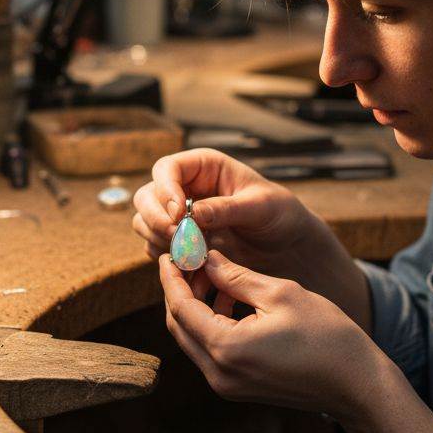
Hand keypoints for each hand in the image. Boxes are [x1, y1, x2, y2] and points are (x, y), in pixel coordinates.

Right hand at [133, 149, 316, 275]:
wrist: (287, 246)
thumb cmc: (280, 215)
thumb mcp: (262, 207)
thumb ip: (228, 208)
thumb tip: (193, 213)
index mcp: (204, 167)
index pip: (168, 168)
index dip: (166, 189)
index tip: (178, 214)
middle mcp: (185, 188)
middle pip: (147, 195)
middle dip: (156, 218)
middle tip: (176, 238)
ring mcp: (178, 216)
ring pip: (145, 222)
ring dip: (158, 239)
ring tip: (187, 254)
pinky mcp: (179, 242)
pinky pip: (155, 247)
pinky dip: (166, 258)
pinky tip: (190, 265)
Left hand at [158, 249, 378, 417]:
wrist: (356, 385)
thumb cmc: (327, 337)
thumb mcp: (280, 293)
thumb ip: (236, 276)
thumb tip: (206, 260)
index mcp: (226, 348)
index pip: (181, 308)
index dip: (172, 278)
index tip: (169, 254)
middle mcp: (218, 373)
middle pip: (179, 326)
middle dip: (180, 291)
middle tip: (189, 261)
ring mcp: (226, 385)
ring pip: (193, 339)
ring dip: (196, 306)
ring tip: (214, 275)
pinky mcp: (237, 388)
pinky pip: (211, 351)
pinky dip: (211, 324)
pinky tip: (230, 300)